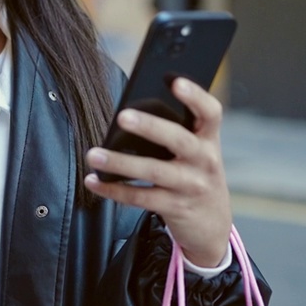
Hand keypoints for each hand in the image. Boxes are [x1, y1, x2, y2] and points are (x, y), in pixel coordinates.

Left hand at [83, 78, 232, 267]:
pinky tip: (93, 181)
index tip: (175, 81)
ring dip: (120, 163)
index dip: (195, 96)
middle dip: (150, 126)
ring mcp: (191, 185)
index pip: (210, 112)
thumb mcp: (198, 153)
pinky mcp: (175, 207)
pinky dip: (113, 190)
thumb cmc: (195, 175)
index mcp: (209, 139)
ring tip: (94, 155)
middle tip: (122, 116)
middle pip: (178, 139)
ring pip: (154, 171)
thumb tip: (130, 112)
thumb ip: (177, 132)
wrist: (212, 225)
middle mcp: (205, 161)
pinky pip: (140, 197)